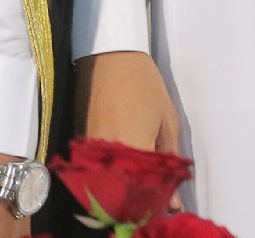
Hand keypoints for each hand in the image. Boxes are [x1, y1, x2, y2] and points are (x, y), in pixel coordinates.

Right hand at [78, 50, 184, 212]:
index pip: (144, 192)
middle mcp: (107, 153)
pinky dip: (109, 171)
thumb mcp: (168, 121)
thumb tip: (174, 201)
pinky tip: (121, 163)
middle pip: (122, 192)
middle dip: (138, 197)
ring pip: (107, 181)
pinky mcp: (80, 138)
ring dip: (123, 185)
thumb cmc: (145, 84)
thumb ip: (170, 161)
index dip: (155, 200)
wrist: (111, 54)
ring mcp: (91, 147)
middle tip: (150, 188)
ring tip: (137, 175)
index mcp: (133, 148)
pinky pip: (96, 166)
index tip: (164, 200)